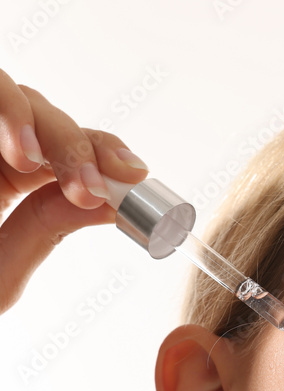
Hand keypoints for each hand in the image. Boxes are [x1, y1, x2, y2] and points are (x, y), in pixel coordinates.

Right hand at [0, 67, 148, 314]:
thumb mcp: (2, 271)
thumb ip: (47, 228)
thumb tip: (108, 201)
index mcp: (14, 178)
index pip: (71, 152)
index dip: (105, 154)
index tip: (133, 176)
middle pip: (44, 115)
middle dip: (74, 143)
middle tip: (90, 183)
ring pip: (7, 90)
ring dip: (28, 117)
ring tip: (33, 159)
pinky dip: (1, 111)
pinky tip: (15, 151)